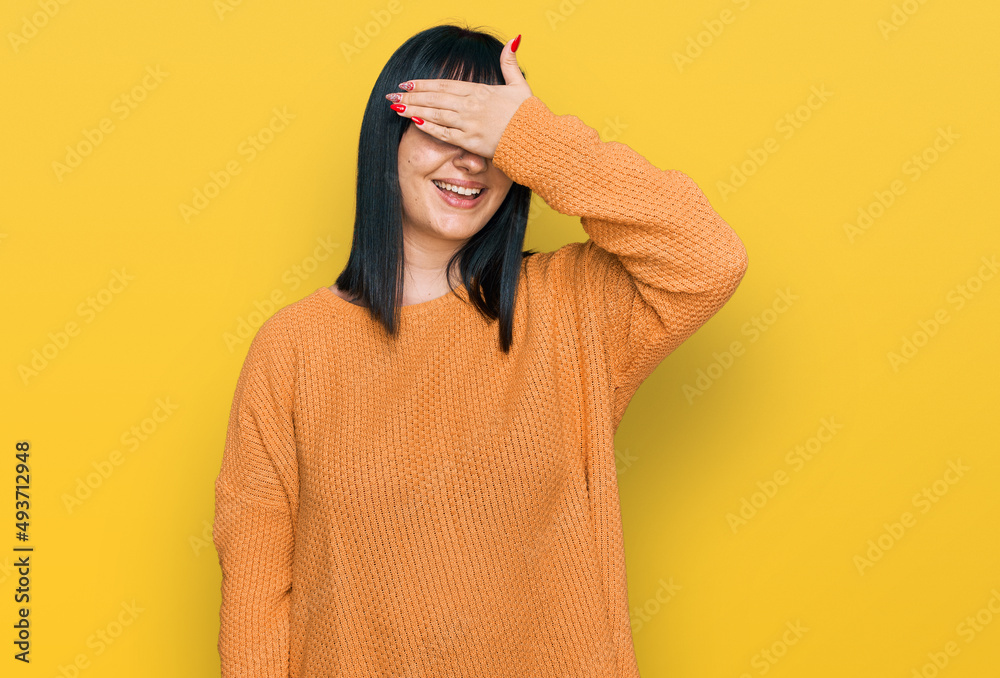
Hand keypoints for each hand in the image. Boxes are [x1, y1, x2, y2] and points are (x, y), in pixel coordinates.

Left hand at [386, 35, 532, 158]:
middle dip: (411, 96)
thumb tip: (514, 39)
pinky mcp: (471, 142)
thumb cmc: (529, 115)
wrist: (537, 139)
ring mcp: (469, 124)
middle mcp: (472, 106)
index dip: (424, 84)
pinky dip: (429, 127)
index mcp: (481, 91)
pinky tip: (415, 122)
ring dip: (414, 109)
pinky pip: (444, 134)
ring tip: (396, 107)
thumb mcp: (520, 84)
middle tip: (392, 95)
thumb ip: (510, 63)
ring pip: (436, 114)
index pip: (445, 85)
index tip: (408, 83)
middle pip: (435, 98)